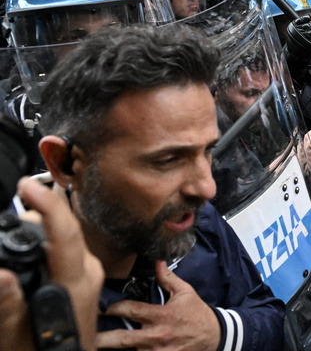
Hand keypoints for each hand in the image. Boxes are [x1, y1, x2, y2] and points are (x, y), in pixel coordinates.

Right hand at [0, 178, 103, 350]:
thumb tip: (0, 274)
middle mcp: (89, 271)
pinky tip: (29, 246)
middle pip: (63, 229)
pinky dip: (45, 243)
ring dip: (39, 229)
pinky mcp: (85, 276)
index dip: (47, 204)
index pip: (65, 232)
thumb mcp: (15, 336)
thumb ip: (8, 305)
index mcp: (76, 282)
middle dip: (37, 214)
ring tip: (16, 226)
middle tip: (14, 208)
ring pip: (63, 238)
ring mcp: (89, 273)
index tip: (27, 186)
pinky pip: (65, 249)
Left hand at [96, 261, 220, 349]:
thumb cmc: (197, 314)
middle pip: (123, 339)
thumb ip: (168, 278)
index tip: (105, 309)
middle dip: (102, 339)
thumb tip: (157, 262)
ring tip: (95, 347)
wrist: (215, 337)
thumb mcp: (185, 293)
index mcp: (162, 315)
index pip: (132, 310)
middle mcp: (157, 335)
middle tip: (86, 336)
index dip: (115, 308)